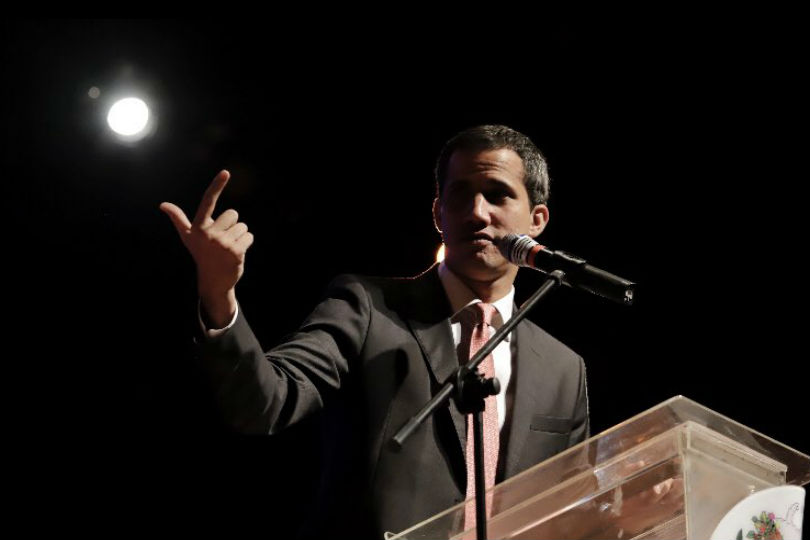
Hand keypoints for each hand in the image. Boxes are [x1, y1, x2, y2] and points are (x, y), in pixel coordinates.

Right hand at [160, 170, 253, 325]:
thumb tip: (162, 205)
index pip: (208, 201)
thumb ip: (178, 219)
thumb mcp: (188, 236)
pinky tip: (236, 253)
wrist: (213, 280)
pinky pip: (249, 236)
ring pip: (243, 226)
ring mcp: (223, 243)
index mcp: (198, 227)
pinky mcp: (236, 252)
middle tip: (223, 239)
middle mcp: (209, 234)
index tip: (226, 172)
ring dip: (239, 235)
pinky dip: (246, 243)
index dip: (216, 186)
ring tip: (228, 247)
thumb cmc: (201, 254)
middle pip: (233, 213)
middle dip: (232, 224)